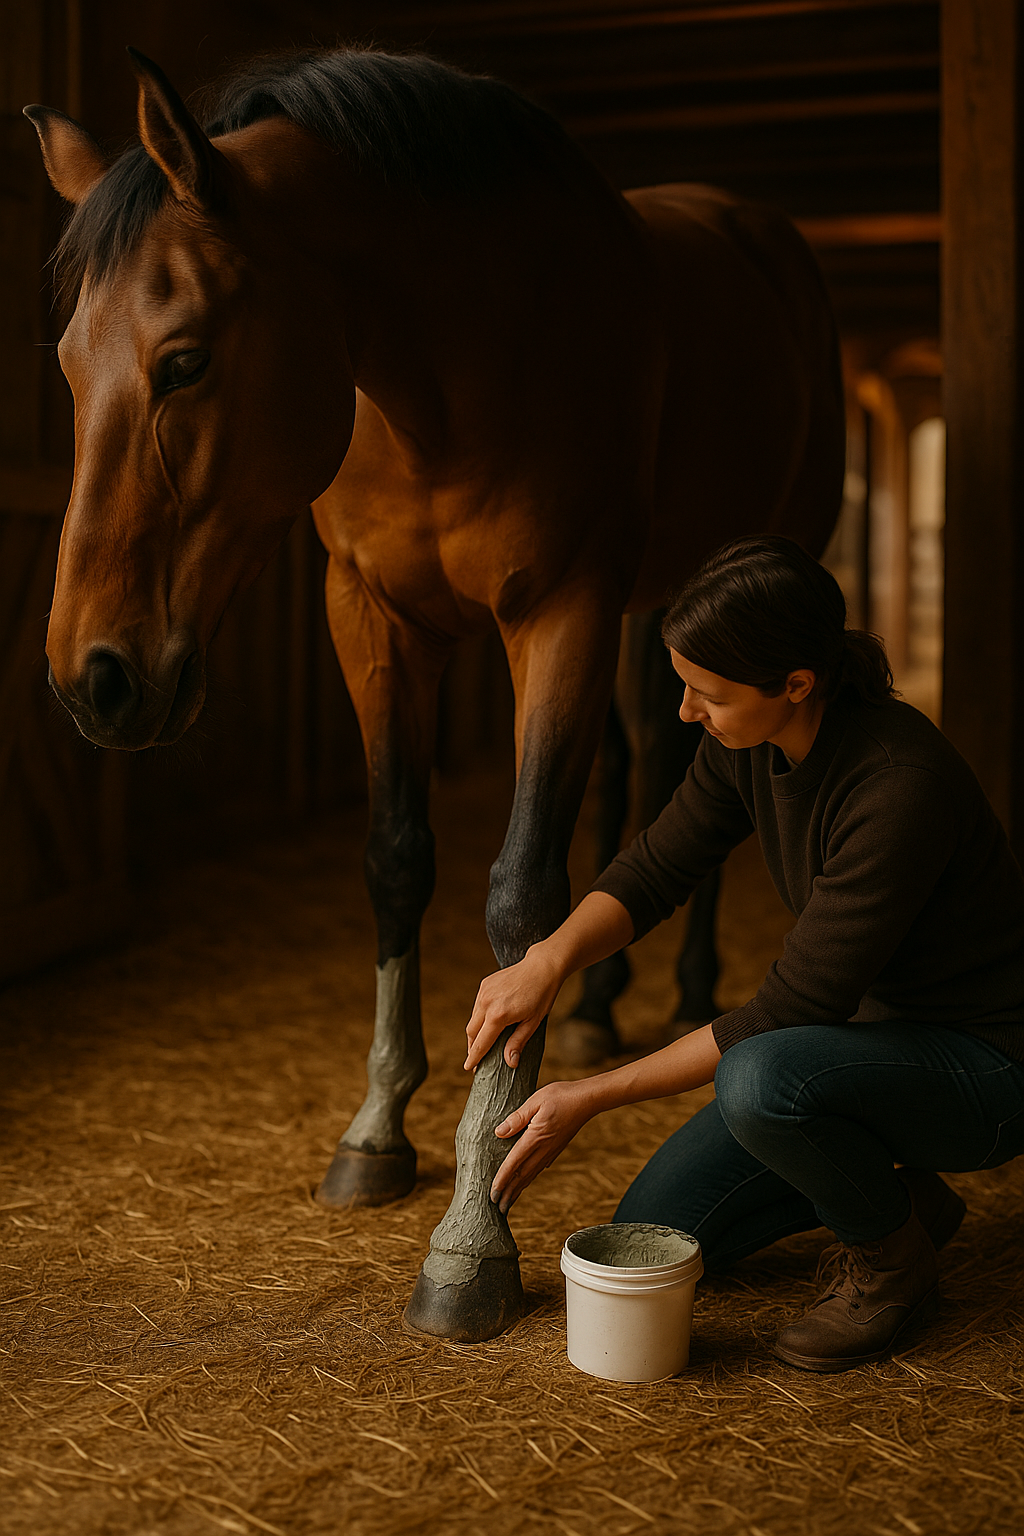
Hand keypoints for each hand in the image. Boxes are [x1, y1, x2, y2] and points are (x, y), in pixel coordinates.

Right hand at [464, 946, 562, 1070]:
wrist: (541, 967)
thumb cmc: (541, 996)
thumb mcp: (533, 1023)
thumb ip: (518, 1042)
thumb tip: (510, 1063)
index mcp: (498, 1015)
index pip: (481, 1043)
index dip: (474, 1057)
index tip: (468, 1068)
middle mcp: (487, 1003)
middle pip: (472, 1032)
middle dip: (473, 1047)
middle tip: (478, 1059)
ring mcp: (484, 992)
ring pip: (473, 1019)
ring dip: (476, 1032)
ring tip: (484, 1042)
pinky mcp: (485, 985)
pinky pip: (478, 1006)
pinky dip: (480, 1017)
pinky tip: (490, 1022)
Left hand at [489, 1079, 594, 1212]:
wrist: (588, 1100)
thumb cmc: (561, 1096)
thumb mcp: (536, 1100)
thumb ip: (517, 1118)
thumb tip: (499, 1132)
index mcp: (535, 1138)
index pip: (514, 1163)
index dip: (502, 1180)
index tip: (492, 1194)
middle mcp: (543, 1149)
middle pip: (522, 1176)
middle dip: (509, 1193)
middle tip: (498, 1209)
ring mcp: (551, 1150)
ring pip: (531, 1174)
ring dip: (518, 1190)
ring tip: (509, 1202)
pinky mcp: (556, 1148)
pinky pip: (539, 1168)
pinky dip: (529, 1178)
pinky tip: (526, 1181)